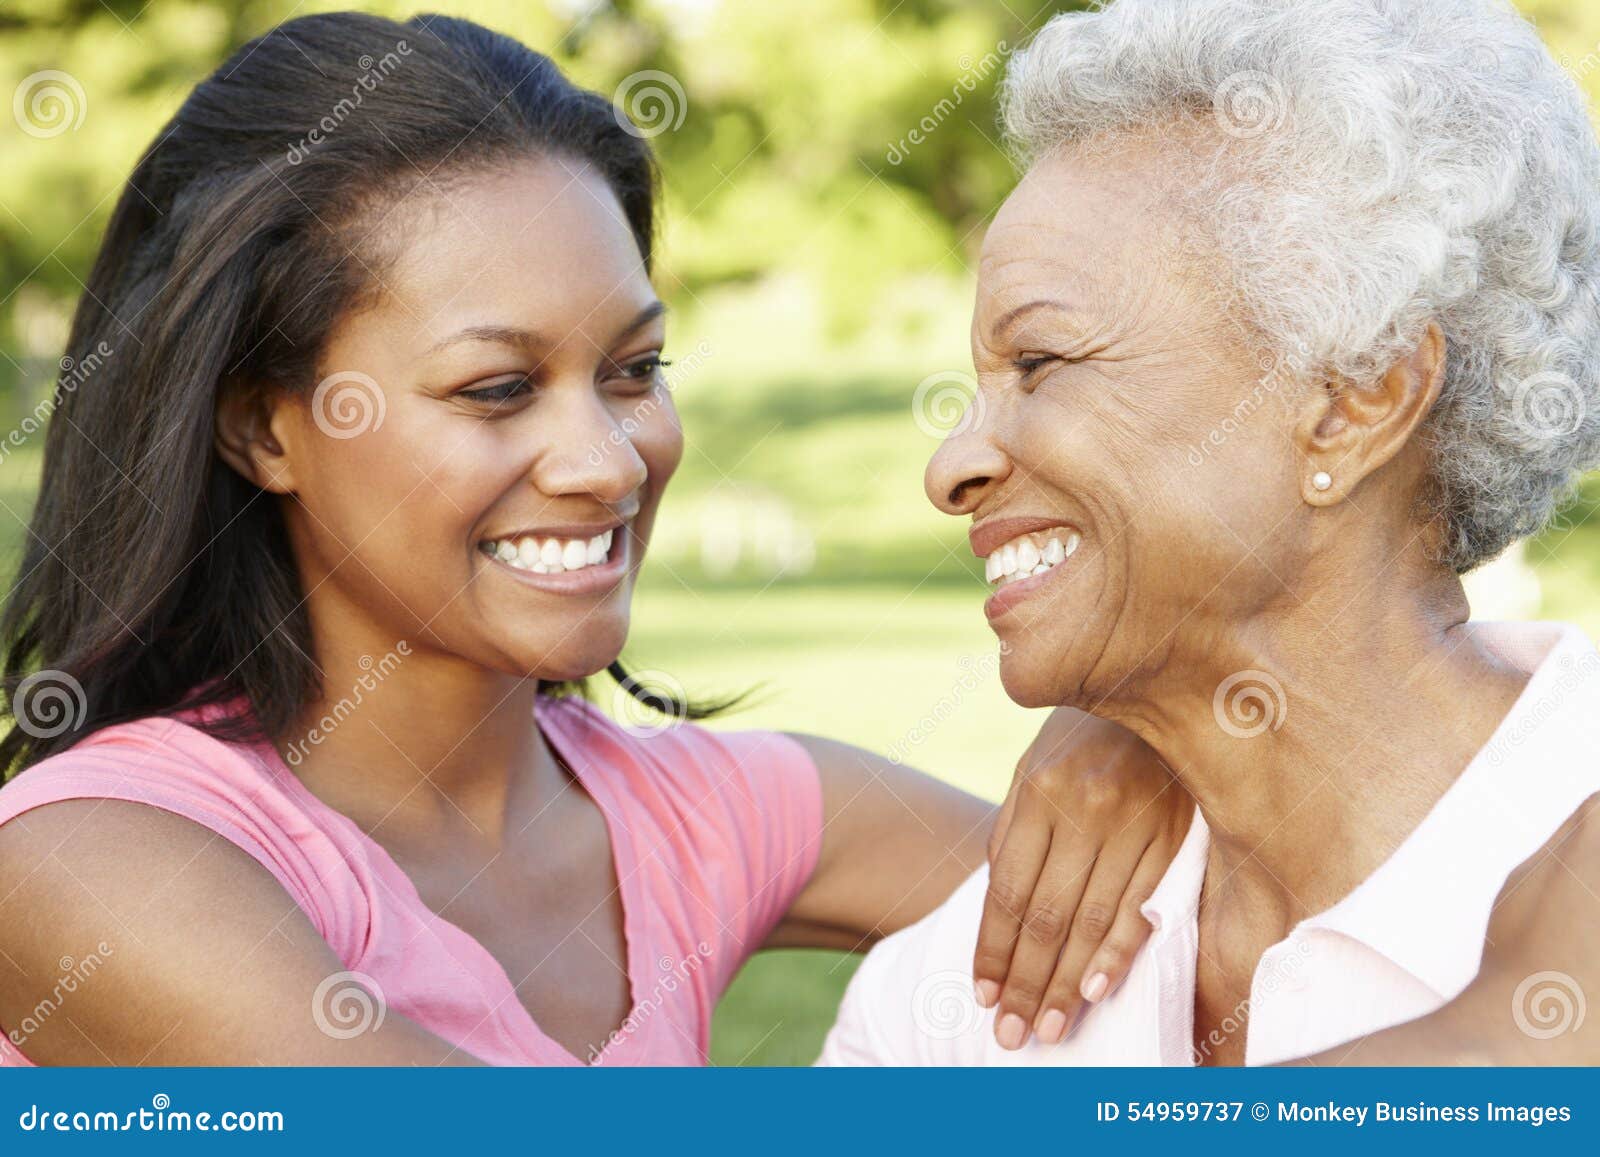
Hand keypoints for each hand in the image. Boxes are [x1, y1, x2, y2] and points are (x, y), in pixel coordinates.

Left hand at [976, 706, 1189, 1049]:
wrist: (1158, 683)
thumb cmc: (1083, 737)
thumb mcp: (1035, 769)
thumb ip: (1016, 835)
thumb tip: (998, 916)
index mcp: (1038, 790)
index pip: (1007, 891)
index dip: (992, 951)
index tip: (981, 997)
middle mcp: (1083, 808)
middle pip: (1045, 917)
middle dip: (1024, 983)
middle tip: (1010, 1035)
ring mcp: (1133, 822)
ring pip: (1092, 922)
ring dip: (1067, 983)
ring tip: (1049, 1028)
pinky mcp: (1176, 835)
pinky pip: (1144, 907)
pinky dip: (1119, 953)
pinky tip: (1096, 989)